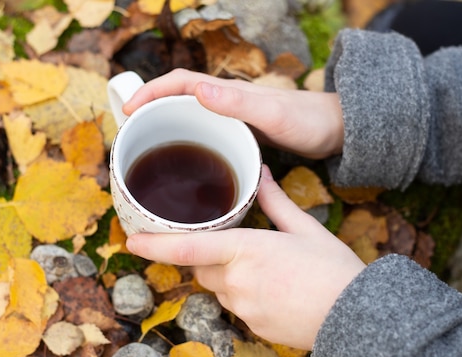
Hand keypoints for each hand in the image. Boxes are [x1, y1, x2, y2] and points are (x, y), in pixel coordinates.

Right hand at [123, 68, 344, 159]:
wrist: (334, 132)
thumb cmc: (307, 121)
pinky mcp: (238, 134)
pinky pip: (203, 136)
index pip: (178, 83)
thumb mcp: (273, 114)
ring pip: (187, 119)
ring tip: (146, 153)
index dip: (150, 93)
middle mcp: (224, 102)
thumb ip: (238, 103)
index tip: (127, 110)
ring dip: (165, 129)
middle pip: (176, 101)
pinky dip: (186, 145)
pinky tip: (183, 167)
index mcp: (226, 92)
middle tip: (128, 136)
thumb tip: (198, 90)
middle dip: (149, 112)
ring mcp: (230, 119)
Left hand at [126, 165, 364, 349]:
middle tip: (234, 246)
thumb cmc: (333, 269)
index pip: (188, 248)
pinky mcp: (252, 326)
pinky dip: (245, 295)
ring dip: (228, 276)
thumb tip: (263, 173)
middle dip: (208, 256)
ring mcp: (243, 307)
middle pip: (203, 267)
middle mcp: (237, 281)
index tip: (132, 241)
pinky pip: (236, 306)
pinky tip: (274, 290)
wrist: (355, 317)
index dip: (156, 245)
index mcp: (246, 250)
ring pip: (219, 288)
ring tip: (265, 269)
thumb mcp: (305, 228)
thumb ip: (276, 201)